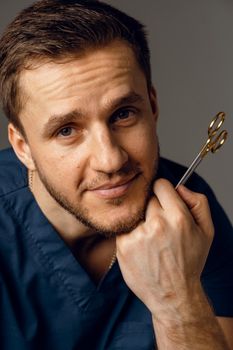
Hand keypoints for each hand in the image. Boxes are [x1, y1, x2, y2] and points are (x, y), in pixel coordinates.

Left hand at [116, 179, 213, 317]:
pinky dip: (132, 233)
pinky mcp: (124, 246)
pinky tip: (142, 246)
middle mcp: (157, 224)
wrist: (173, 295)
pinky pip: (125, 227)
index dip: (164, 192)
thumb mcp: (207, 231)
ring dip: (142, 221)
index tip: (164, 200)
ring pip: (136, 213)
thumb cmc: (190, 262)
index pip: (161, 185)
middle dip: (154, 207)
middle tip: (161, 226)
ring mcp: (138, 235)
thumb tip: (180, 187)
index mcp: (178, 218)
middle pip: (148, 198)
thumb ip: (198, 202)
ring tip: (152, 239)